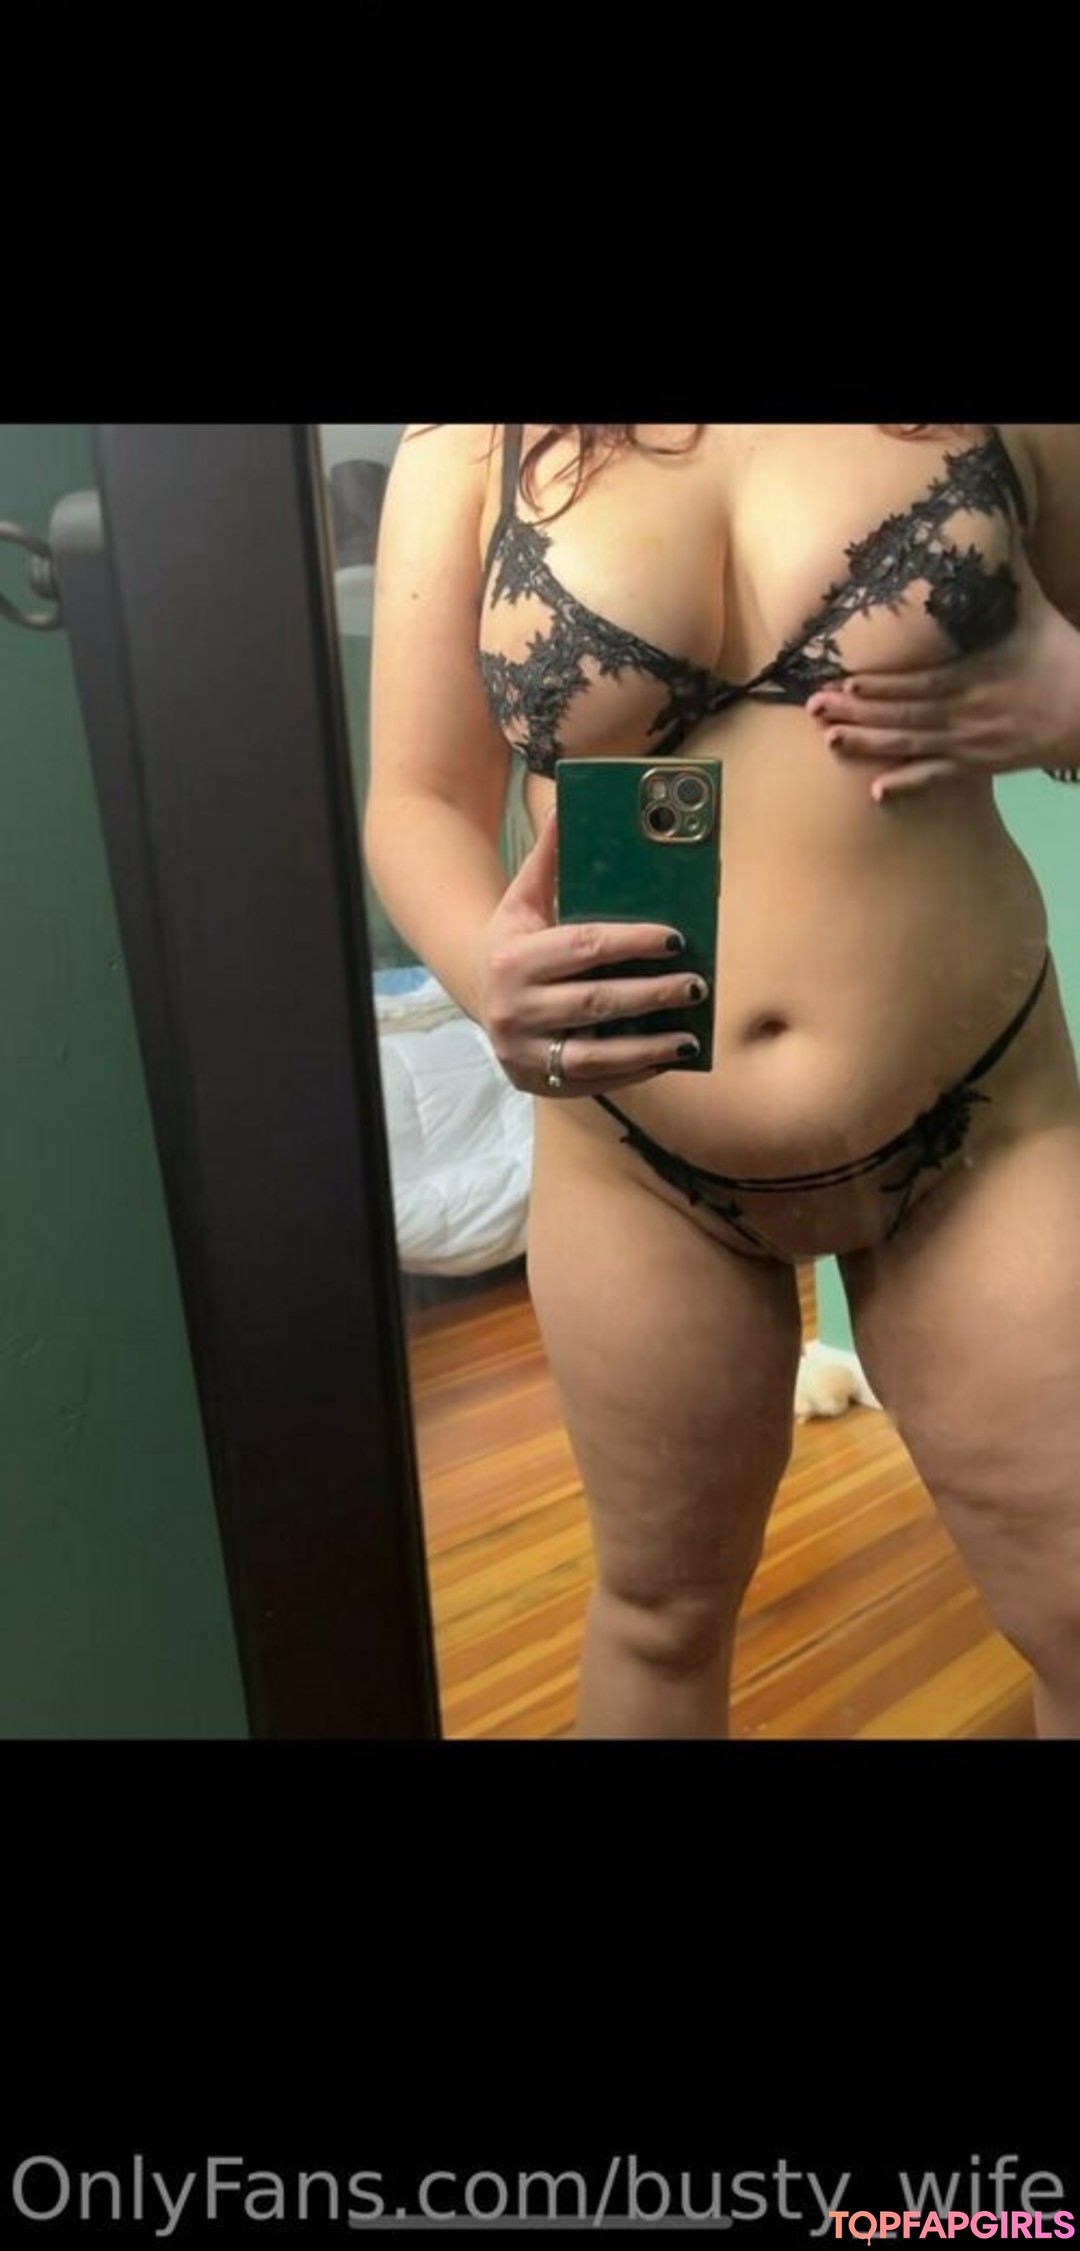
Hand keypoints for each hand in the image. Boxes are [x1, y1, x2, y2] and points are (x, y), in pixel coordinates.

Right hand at [474, 811, 708, 1095]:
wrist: (478, 992)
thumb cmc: (515, 939)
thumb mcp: (523, 899)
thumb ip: (549, 859)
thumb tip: (569, 801)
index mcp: (513, 958)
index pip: (582, 948)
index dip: (631, 943)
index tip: (675, 939)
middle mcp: (514, 1007)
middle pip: (594, 1002)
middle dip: (650, 995)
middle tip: (696, 985)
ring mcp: (524, 1051)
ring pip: (595, 1054)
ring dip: (648, 1047)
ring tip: (690, 1037)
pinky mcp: (538, 1081)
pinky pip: (594, 1080)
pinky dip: (634, 1071)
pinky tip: (668, 1059)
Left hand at [805, 547, 1079, 799]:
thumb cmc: (1057, 655)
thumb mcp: (1031, 608)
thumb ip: (1006, 570)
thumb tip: (994, 521)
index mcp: (974, 675)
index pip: (919, 684)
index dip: (882, 686)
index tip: (845, 682)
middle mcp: (964, 714)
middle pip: (903, 716)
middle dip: (857, 714)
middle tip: (814, 708)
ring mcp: (968, 744)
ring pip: (911, 746)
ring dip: (868, 745)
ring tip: (829, 741)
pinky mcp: (975, 765)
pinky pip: (937, 778)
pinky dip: (908, 784)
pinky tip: (876, 792)